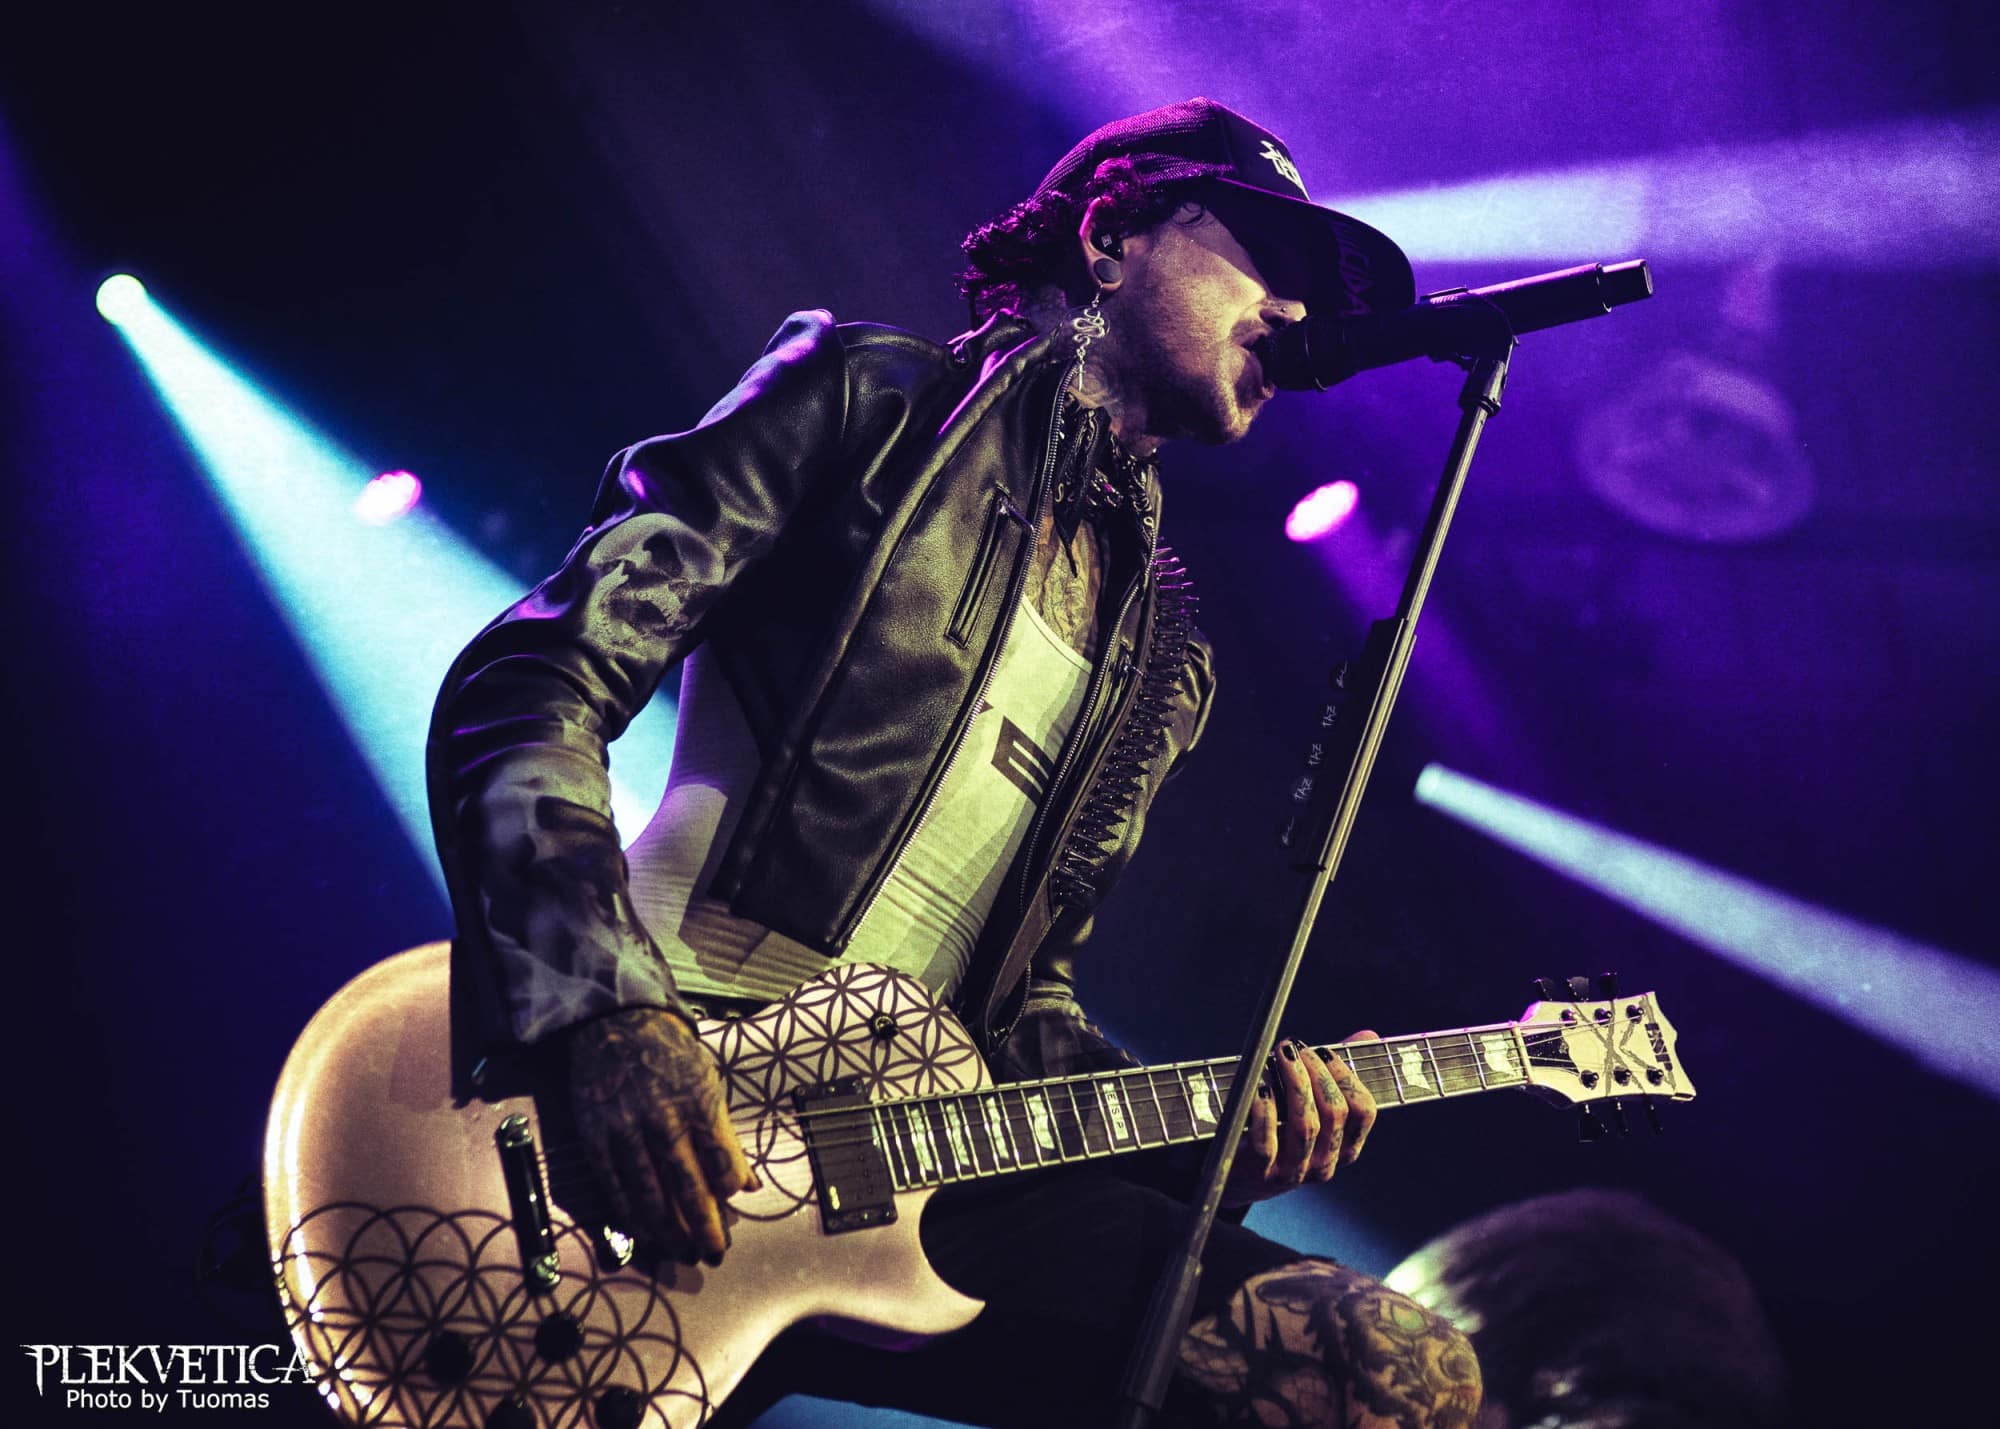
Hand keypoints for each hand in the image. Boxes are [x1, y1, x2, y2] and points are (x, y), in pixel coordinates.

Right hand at [567, 1007, 759, 1264]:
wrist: (615, 1023)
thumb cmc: (670, 1052)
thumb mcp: (708, 1080)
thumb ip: (725, 1133)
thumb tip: (747, 1182)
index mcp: (698, 1103)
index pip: (721, 1163)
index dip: (728, 1194)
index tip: (732, 1210)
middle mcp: (663, 1120)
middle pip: (688, 1188)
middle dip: (703, 1228)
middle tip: (713, 1255)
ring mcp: (626, 1131)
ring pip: (649, 1196)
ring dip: (669, 1231)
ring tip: (682, 1252)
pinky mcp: (597, 1138)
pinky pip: (615, 1188)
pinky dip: (630, 1215)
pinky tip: (644, 1233)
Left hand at [1222, 1033, 1380, 1206]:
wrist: (1234, 1171)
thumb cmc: (1278, 1129)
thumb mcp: (1311, 1104)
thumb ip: (1337, 1072)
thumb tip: (1368, 1035)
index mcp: (1344, 1148)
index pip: (1364, 1111)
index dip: (1346, 1076)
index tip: (1325, 1051)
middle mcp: (1325, 1164)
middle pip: (1335, 1113)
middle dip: (1317, 1072)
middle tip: (1297, 1048)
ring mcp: (1294, 1172)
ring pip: (1306, 1125)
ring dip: (1295, 1083)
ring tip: (1280, 1056)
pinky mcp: (1261, 1173)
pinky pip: (1267, 1141)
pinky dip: (1265, 1111)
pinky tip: (1260, 1088)